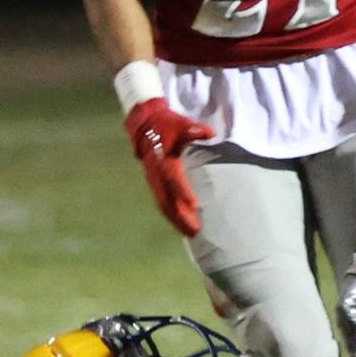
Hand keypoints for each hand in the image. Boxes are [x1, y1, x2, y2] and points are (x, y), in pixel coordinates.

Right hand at [123, 98, 211, 236]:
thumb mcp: (181, 123)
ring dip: (176, 219)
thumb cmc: (167, 124)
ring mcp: (153, 179)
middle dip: (180, 216)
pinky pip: (162, 201)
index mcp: (162, 159)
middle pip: (166, 199)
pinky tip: (182, 223)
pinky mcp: (155, 182)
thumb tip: (209, 133)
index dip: (183, 192)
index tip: (195, 204)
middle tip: (195, 230)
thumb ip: (194, 129)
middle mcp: (156, 172)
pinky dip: (172, 214)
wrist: (145, 124)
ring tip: (191, 233)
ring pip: (163, 204)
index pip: (173, 178)